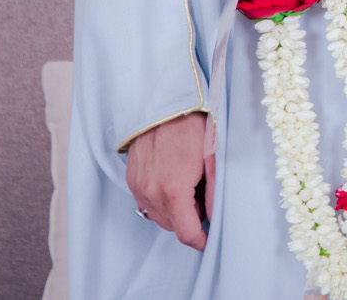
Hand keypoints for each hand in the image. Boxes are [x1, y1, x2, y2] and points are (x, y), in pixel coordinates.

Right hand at [126, 112, 213, 249]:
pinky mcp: (132, 180)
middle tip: (201, 195)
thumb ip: (213, 194)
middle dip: (190, 218)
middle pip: (172, 226)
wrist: (166, 105)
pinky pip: (147, 202)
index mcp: (174, 190)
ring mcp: (138, 186)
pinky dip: (161, 200)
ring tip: (187, 184)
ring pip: (159, 216)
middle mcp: (151, 192)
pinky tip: (172, 180)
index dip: (200, 240)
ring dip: (174, 210)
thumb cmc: (192, 128)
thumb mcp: (213, 160)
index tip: (209, 239)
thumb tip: (215, 218)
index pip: (186, 233)